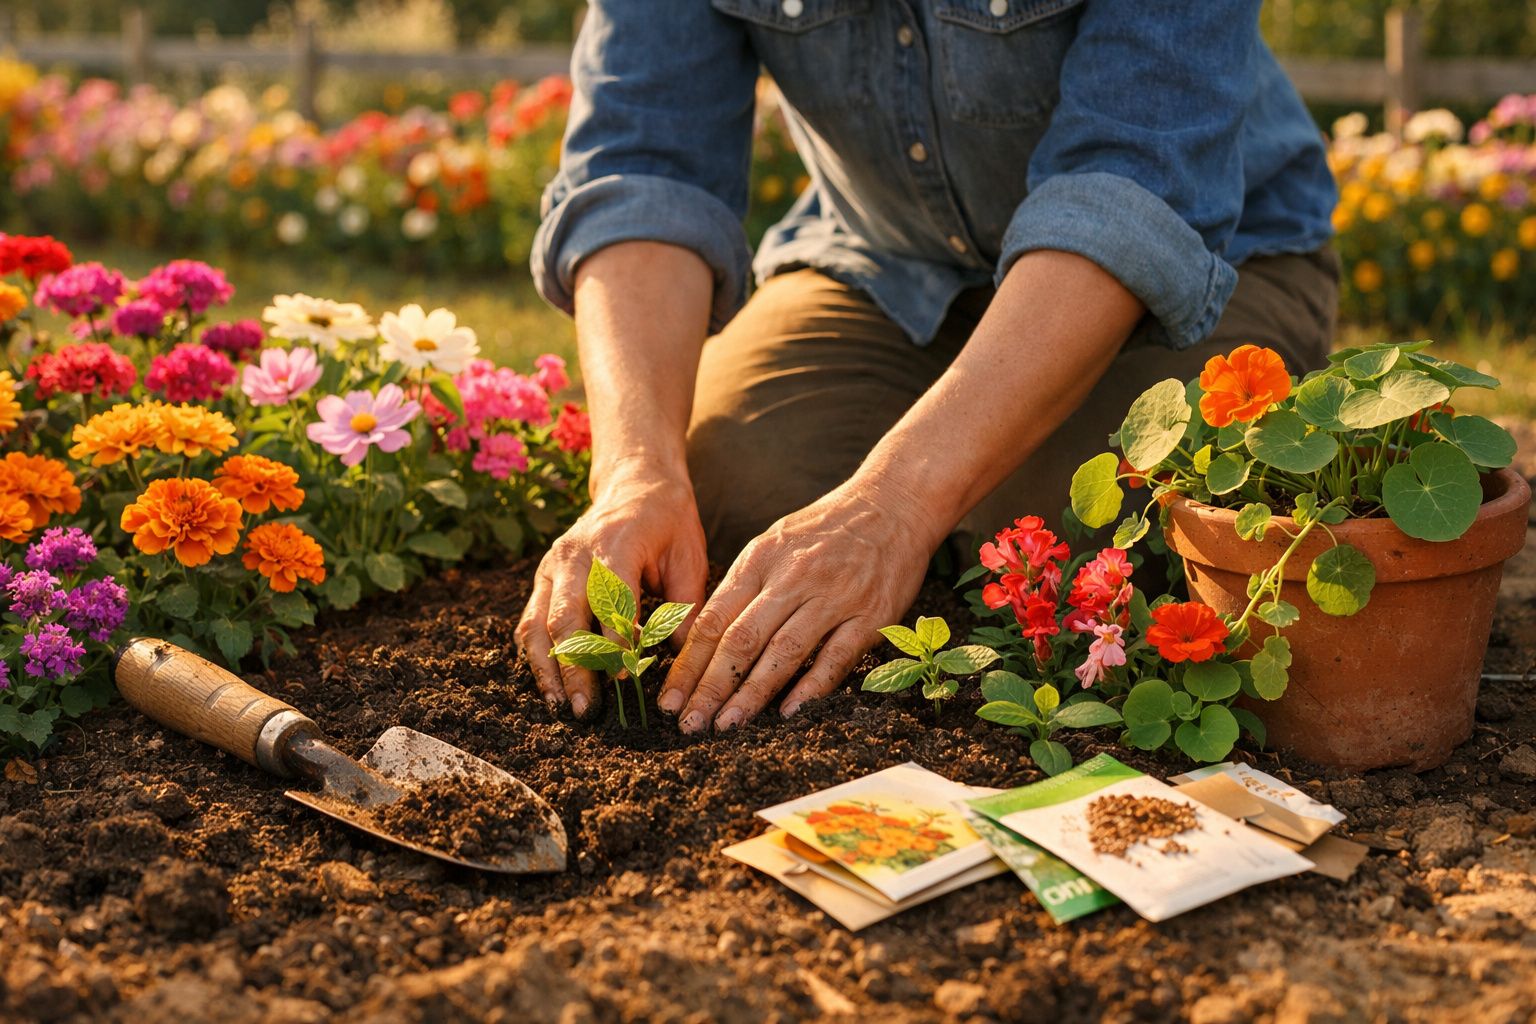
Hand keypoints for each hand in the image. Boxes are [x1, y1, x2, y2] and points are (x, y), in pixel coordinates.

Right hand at [517, 467, 707, 716]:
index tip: (623, 678)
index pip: (610, 600)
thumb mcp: (690, 557)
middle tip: (585, 708)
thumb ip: (686, 607)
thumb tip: (683, 660)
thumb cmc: (669, 523)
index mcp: (615, 544)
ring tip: (561, 705)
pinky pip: (531, 620)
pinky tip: (551, 685)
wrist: (636, 484)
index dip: (615, 642)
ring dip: (548, 669)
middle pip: (565, 618)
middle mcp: (574, 555)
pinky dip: (537, 655)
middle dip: (574, 668)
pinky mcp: (544, 577)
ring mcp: (552, 565)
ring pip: (538, 624)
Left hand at [658, 477, 942, 732]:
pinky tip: (788, 712)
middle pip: (741, 640)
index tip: (669, 699)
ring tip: (727, 725)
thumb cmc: (827, 528)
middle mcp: (793, 577)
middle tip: (689, 723)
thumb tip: (705, 638)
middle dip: (710, 687)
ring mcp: (834, 596)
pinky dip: (811, 687)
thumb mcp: (774, 542)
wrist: (893, 503)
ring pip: (783, 652)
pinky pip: (836, 657)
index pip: (713, 619)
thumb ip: (743, 586)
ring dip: (751, 694)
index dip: (688, 664)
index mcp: (761, 560)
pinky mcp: (871, 614)